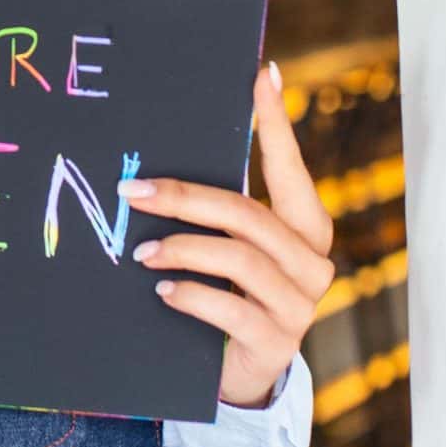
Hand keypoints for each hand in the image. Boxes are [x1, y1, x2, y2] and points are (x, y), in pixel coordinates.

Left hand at [122, 63, 338, 409]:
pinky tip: (164, 291)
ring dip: (181, 249)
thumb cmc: (230, 291)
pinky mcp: (276, 341)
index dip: (276, 122)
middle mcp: (312, 260)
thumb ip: (219, 211)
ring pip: (239, 258)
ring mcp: (299, 304)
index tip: (260, 76)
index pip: (291, 166)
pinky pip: (231, 308)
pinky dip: (191, 295)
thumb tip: (167, 161)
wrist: (240, 370)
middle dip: (184, 199)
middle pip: (247, 214)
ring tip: (142, 252)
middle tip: (133, 193)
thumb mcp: (230, 247)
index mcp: (305, 226)